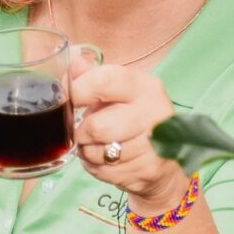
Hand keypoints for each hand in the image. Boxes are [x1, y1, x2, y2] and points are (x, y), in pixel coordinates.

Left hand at [67, 59, 187, 210]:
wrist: (168, 159)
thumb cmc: (135, 119)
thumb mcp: (118, 93)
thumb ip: (92, 76)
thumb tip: (70, 61)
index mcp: (145, 86)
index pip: (104, 82)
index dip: (77, 90)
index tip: (66, 98)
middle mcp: (154, 112)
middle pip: (97, 127)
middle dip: (81, 132)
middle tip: (84, 131)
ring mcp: (155, 144)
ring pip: (98, 152)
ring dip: (89, 152)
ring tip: (99, 146)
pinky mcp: (149, 169)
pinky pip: (105, 172)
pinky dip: (98, 168)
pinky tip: (109, 161)